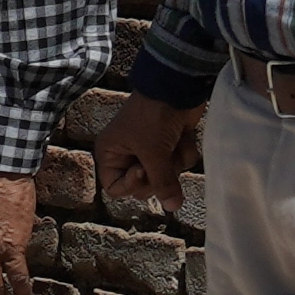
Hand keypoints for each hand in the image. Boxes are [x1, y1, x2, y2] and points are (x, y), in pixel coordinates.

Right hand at [100, 89, 204, 217]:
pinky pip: (179, 163)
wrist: (177, 87)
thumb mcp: (153, 153)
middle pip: (143, 185)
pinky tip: (183, 136)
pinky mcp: (170, 144)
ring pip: (166, 176)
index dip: (132, 185)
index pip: (115, 189)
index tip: (144, 170)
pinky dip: (184, 151)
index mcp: (110, 154)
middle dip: (158, 174)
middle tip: (162, 159)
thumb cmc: (153, 117)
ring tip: (174, 142)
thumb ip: (162, 183)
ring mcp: (150, 150)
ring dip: (174, 161)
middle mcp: (127, 154)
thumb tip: (172, 208)